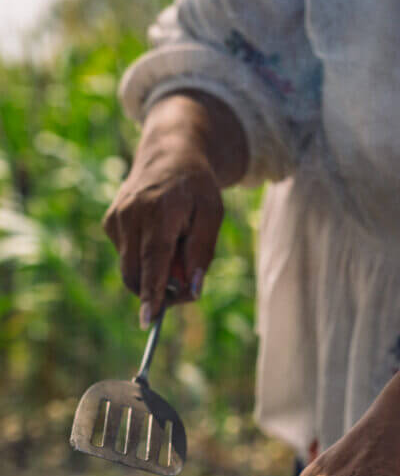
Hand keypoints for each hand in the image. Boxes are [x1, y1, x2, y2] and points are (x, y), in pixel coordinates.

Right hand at [103, 92, 246, 325]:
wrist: (170, 155)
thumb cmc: (197, 189)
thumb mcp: (213, 216)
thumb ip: (202, 253)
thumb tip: (192, 290)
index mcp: (160, 210)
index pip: (154, 259)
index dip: (152, 291)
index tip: (149, 320)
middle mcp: (132, 214)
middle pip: (137, 273)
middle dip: (158, 291)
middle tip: (185, 287)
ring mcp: (116, 218)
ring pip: (131, 269)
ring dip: (153, 274)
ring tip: (177, 250)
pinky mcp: (109, 222)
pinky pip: (127, 257)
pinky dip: (144, 258)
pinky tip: (159, 236)